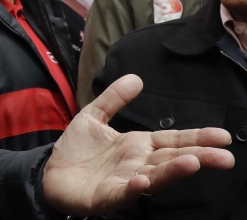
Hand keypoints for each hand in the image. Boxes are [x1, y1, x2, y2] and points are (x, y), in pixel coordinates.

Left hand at [42, 75, 233, 215]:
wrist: (49, 174)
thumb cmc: (76, 150)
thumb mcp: (93, 117)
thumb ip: (113, 99)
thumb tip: (136, 78)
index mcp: (138, 146)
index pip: (172, 140)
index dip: (196, 138)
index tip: (223, 136)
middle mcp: (137, 165)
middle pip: (172, 160)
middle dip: (198, 158)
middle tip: (225, 158)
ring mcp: (124, 182)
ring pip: (154, 177)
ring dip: (172, 172)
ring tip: (192, 163)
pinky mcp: (106, 197)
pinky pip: (123, 194)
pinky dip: (133, 188)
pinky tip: (142, 180)